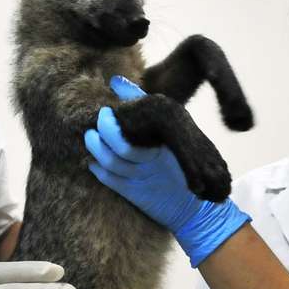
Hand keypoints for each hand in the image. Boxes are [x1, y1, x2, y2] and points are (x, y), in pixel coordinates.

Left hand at [85, 75, 250, 265]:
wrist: (198, 208)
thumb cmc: (182, 161)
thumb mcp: (173, 130)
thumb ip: (144, 103)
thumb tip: (116, 81)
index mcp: (167, 142)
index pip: (142, 124)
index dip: (118, 119)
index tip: (107, 109)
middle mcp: (155, 160)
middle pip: (123, 147)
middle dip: (106, 132)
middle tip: (99, 119)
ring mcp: (145, 178)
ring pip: (112, 163)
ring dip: (96, 148)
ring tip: (90, 136)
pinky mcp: (136, 194)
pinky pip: (110, 180)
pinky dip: (97, 168)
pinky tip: (92, 160)